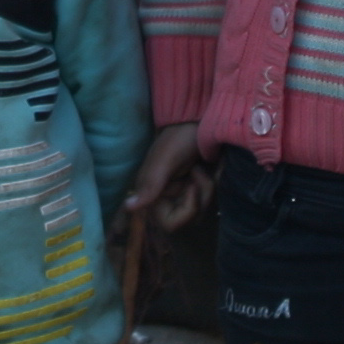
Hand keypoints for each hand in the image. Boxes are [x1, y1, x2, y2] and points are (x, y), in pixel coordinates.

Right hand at [120, 122, 213, 236]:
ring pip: (205, 208)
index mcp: (155, 194)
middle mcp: (170, 196)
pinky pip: (213, 196)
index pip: (170, 224)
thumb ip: (150, 186)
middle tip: (199, 171)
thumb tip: (128, 207)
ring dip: (210, 186)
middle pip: (192, 218)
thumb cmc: (179, 137)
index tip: (191, 189)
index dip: (185, 212)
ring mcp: (187, 191)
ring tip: (203, 165)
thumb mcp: (165, 161)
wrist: (200, 118)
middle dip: (201, 195)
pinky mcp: (201, 184)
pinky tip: (211, 165)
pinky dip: (216, 180)